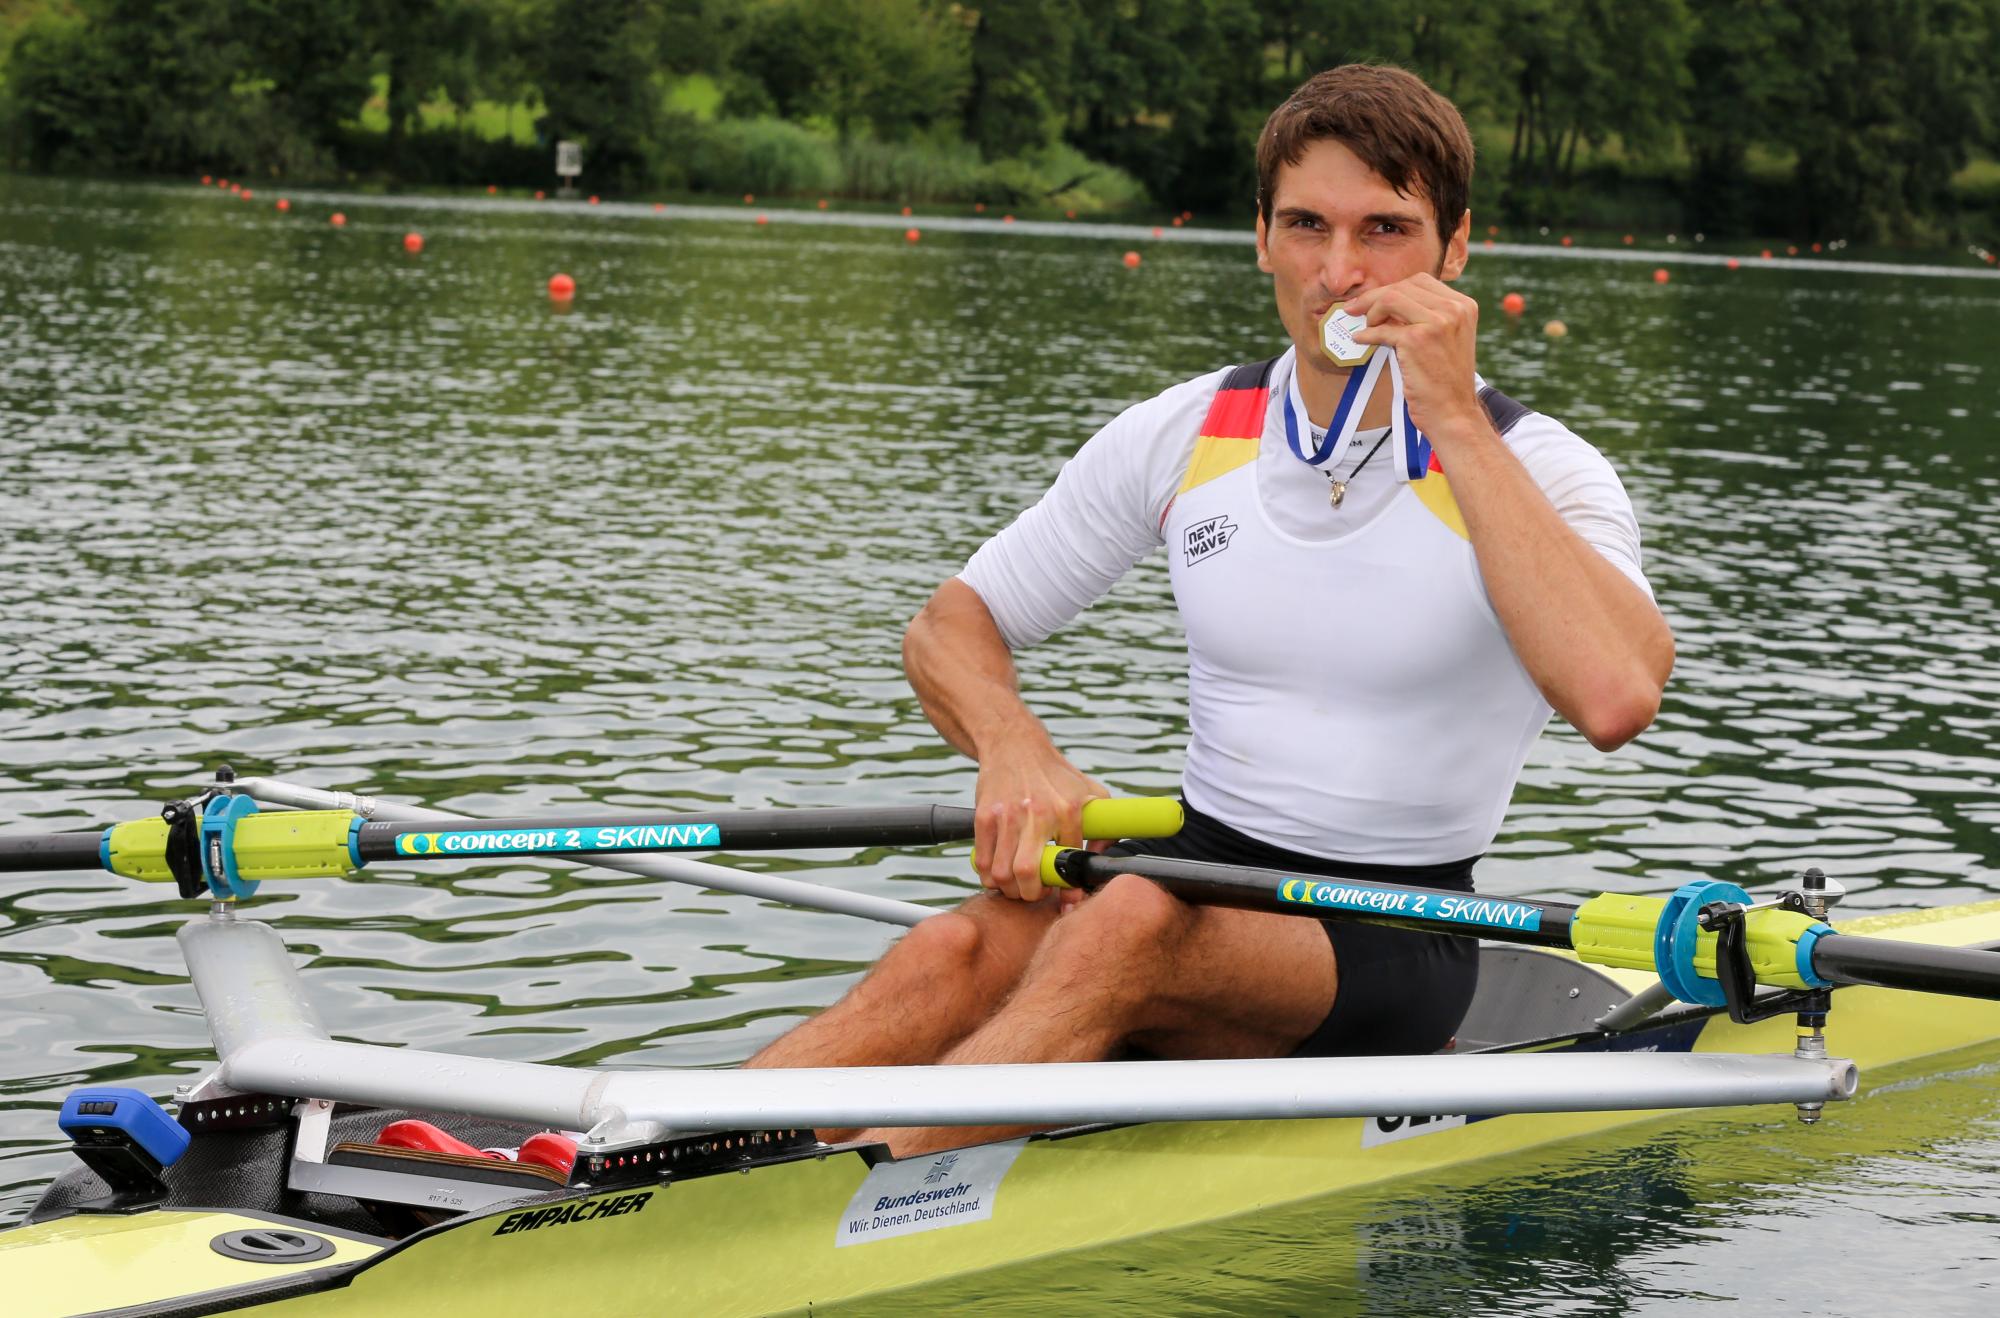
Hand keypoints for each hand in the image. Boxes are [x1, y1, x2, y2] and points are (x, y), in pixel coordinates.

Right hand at [971, 734, 1106, 904]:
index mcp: (1068, 810)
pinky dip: (988, 877)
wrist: (1015, 745)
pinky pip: (982, 861)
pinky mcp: (985, 816)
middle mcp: (1038, 813)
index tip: (1066, 902)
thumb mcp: (1090, 792)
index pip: (1069, 863)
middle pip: (1028, 872)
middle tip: (1035, 892)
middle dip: (1031, 894)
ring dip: (1009, 888)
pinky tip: (998, 874)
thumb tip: (1103, 863)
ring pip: (1001, 872)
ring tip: (1017, 885)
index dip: (1067, 890)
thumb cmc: (1056, 774)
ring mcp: (1008, 815)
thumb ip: (1104, 827)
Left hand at [1343, 274, 1489, 448]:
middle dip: (1375, 296)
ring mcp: (1437, 322)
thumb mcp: (1446, 339)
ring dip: (1370, 310)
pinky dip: (1366, 334)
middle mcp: (1454, 309)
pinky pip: (1381, 329)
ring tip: (1364, 325)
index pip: (1421, 281)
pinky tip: (1360, 339)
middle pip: (1403, 286)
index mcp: (1463, 305)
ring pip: (1390, 298)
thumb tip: (1387, 303)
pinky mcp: (1417, 340)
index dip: (1392, 289)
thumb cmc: (1445, 381)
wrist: (1453, 412)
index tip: (1374, 300)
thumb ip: (1426, 317)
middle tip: (1356, 309)